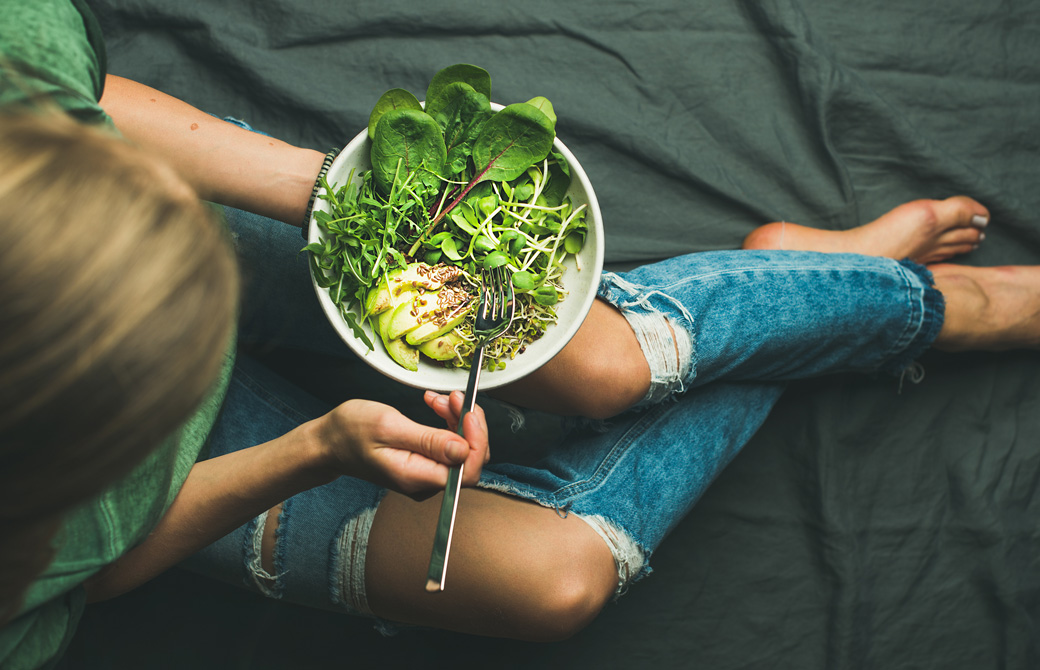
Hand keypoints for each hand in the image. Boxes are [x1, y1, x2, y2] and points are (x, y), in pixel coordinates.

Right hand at [317, 397, 487, 497]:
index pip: (468, 470)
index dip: (477, 440)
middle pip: (469, 459)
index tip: (469, 412)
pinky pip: (449, 446)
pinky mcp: (424, 464)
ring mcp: (425, 475)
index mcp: (416, 476)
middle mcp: (424, 482)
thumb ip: (427, 440)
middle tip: (453, 397)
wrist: (329, 442)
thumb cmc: (350, 432)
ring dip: (458, 419)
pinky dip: (449, 422)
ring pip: (461, 450)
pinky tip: (436, 406)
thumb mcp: (388, 426)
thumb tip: (462, 450)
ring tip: (439, 399)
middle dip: (468, 424)